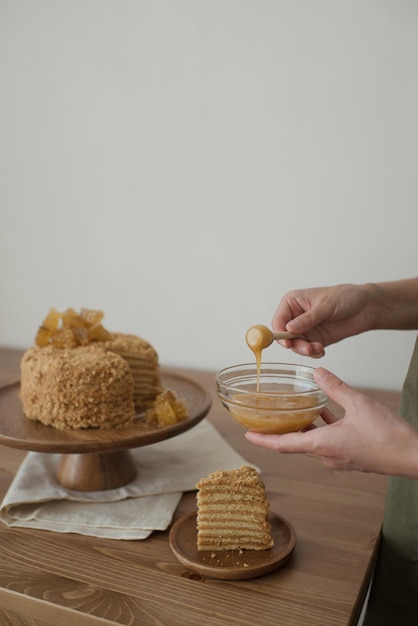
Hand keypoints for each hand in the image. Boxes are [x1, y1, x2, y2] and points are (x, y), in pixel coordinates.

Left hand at [245, 368, 417, 478]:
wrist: (413, 456)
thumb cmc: (388, 436)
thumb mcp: (358, 404)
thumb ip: (335, 387)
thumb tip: (318, 372)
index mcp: (323, 445)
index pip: (283, 445)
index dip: (263, 439)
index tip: (247, 434)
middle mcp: (326, 456)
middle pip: (294, 443)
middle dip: (278, 431)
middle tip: (264, 418)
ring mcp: (338, 458)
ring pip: (312, 441)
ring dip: (302, 427)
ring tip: (292, 410)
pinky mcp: (349, 456)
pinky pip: (327, 441)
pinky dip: (320, 427)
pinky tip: (324, 411)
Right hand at [272, 283, 374, 356]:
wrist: (365, 307)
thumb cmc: (345, 297)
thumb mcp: (325, 306)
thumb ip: (307, 319)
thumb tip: (289, 328)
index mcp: (292, 303)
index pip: (278, 320)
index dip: (279, 333)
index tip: (287, 343)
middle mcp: (295, 317)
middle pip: (284, 336)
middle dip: (295, 345)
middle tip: (306, 349)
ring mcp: (305, 329)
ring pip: (296, 345)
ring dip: (304, 350)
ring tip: (317, 348)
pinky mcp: (315, 339)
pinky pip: (307, 350)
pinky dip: (313, 353)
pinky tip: (321, 349)